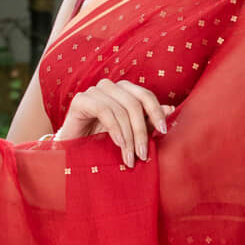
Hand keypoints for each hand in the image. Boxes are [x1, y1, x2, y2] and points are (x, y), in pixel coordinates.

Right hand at [49, 80, 175, 165]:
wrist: (74, 150)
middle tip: (142, 154)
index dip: (156, 113)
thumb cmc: (103, 141)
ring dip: (128, 137)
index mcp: (124, 91)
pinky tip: (118, 144)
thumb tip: (170, 109)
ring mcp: (94, 91)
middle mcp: (110, 87)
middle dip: (141, 131)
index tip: (164, 132)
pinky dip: (114, 129)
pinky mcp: (81, 100)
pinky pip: (104, 111)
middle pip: (134, 104)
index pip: (146, 96)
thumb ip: (147, 121)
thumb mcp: (130, 133)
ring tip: (129, 157)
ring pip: (121, 110)